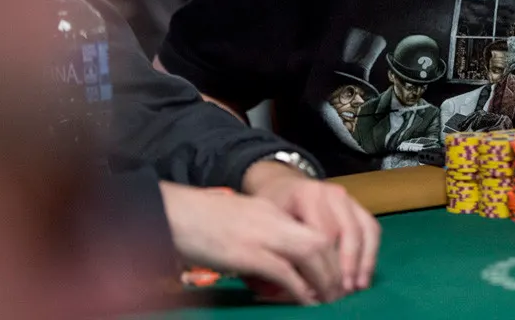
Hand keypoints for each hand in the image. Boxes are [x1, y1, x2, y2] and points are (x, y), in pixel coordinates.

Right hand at [158, 182, 340, 305]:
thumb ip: (263, 235)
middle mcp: (273, 219)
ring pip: (312, 253)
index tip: (338, 271)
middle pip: (322, 240)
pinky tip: (306, 302)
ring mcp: (261, 235)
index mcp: (272, 211)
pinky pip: (285, 272)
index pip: (316, 227)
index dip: (333, 252)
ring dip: (325, 279)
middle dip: (336, 268)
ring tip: (330, 299)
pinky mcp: (247, 253)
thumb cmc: (201, 222)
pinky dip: (300, 289)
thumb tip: (283, 265)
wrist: (173, 213)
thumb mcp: (241, 222)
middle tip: (341, 290)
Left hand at [243, 161, 380, 293]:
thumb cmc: (274, 210)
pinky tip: (363, 274)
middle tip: (341, 293)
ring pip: (364, 230)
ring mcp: (347, 197)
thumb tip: (294, 288)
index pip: (322, 235)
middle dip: (346, 267)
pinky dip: (371, 252)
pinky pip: (372, 228)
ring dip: (363, 261)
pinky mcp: (357, 205)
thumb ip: (280, 254)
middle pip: (346, 233)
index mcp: (307, 195)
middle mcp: (331, 193)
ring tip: (357, 286)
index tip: (321, 290)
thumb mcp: (269, 226)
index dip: (324, 266)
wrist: (283, 186)